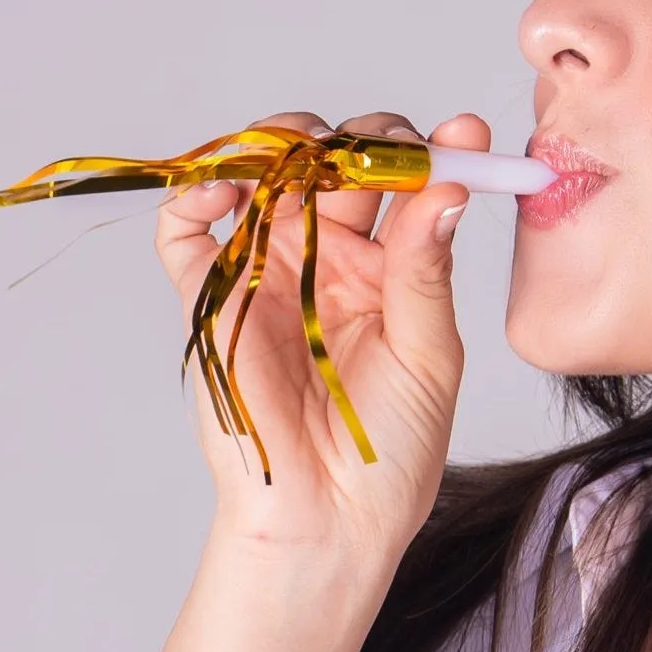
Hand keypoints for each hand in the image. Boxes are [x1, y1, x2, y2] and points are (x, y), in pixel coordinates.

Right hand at [154, 108, 483, 578]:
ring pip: (263, 178)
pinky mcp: (214, 300)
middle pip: (334, 164)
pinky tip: (225, 189)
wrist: (332, 519)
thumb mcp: (428, 354)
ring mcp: (269, 272)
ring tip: (302, 152)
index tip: (462, 132)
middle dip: (355, 140)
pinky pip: (188, 234)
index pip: (406, 185)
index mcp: (391, 268)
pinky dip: (194, 197)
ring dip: (279, 147)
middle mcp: (329, 258)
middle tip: (375, 147)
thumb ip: (427, 270)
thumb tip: (448, 189)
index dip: (430, 151)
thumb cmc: (393, 448)